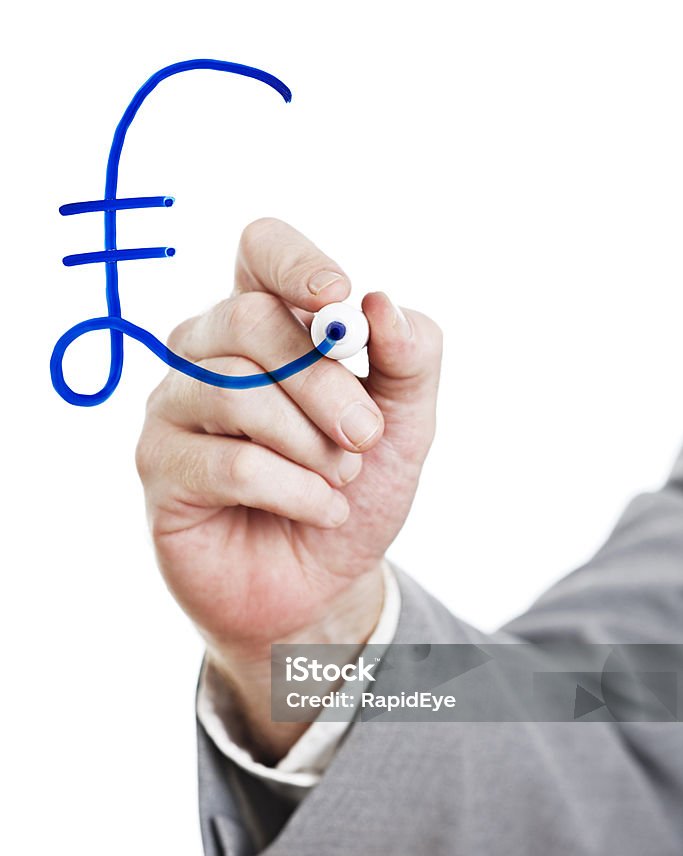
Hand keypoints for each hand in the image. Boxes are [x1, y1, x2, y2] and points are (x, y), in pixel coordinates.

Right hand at [136, 218, 441, 755]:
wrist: (323, 583)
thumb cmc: (353, 489)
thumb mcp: (405, 424)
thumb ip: (410, 359)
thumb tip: (380, 302)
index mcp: (265, 325)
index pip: (259, 249)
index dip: (294, 260)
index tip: (336, 298)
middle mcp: (206, 353)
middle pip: (249, 319)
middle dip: (325, 384)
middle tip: (366, 437)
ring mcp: (174, 409)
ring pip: (234, 390)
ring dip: (310, 444)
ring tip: (341, 479)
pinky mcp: (161, 469)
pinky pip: (230, 463)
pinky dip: (293, 490)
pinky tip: (319, 511)